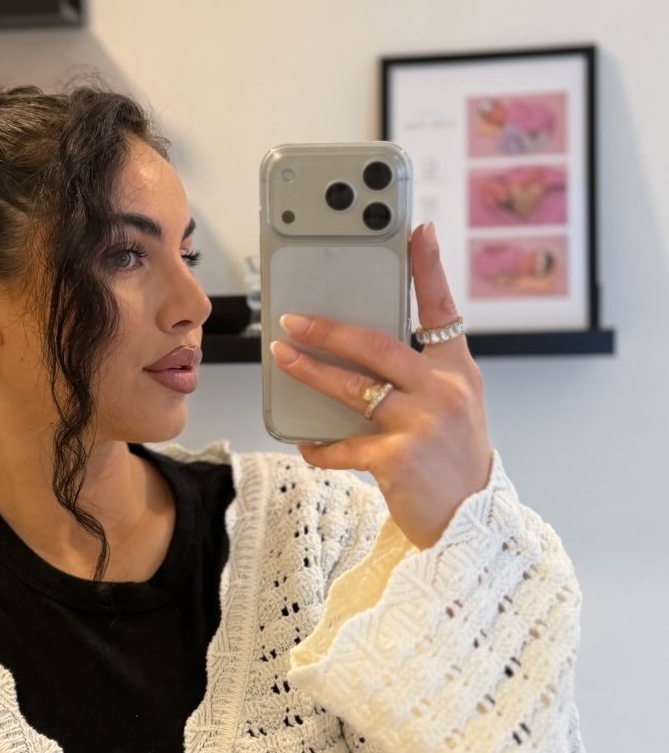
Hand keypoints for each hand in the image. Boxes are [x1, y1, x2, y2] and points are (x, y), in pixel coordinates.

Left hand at [269, 222, 492, 548]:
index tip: (416, 230)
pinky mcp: (399, 459)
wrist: (470, 521)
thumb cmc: (451, 458)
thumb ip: (417, 375)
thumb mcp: (451, 407)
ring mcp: (423, 424)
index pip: (443, 310)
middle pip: (377, 346)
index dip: (429, 268)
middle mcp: (444, 392)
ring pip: (353, 389)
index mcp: (457, 371)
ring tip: (282, 358)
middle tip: (293, 320)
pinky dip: (321, 446)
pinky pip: (345, 445)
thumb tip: (355, 352)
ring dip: (311, 373)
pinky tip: (304, 443)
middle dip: (329, 330)